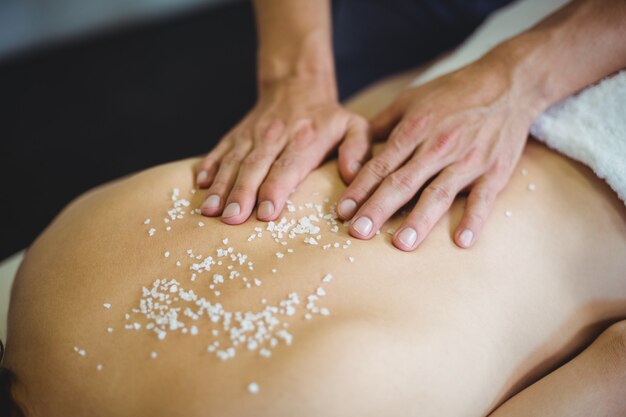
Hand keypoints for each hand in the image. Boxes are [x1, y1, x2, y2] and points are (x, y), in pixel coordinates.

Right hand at [196, 76, 369, 223]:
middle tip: (232, 219)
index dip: (275, 191)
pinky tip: (200, 184)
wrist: (297, 83)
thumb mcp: (353, 127)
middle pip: (255, 168)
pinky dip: (209, 166)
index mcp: (304, 140)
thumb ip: (357, 150)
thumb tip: (352, 175)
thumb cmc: (328, 117)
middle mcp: (274, 137)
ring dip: (221, 187)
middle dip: (242, 194)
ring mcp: (251, 135)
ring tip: (210, 210)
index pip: (287, 168)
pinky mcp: (236, 135)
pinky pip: (219, 150)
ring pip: (233, 161)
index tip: (266, 214)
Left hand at [336, 58, 541, 250]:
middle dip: (378, 209)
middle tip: (359, 233)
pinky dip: (474, 219)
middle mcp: (438, 146)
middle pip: (403, 183)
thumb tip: (353, 149)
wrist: (507, 83)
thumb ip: (381, 125)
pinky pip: (483, 198)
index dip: (360, 189)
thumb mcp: (411, 99)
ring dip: (419, 220)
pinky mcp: (494, 171)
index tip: (342, 212)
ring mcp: (467, 160)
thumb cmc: (452, 93)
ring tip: (402, 244)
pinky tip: (461, 241)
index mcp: (414, 129)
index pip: (381, 165)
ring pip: (438, 193)